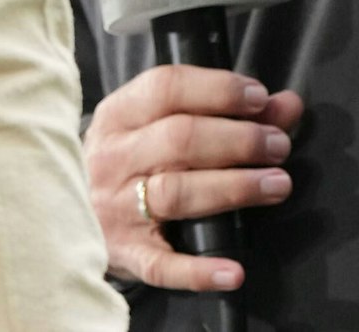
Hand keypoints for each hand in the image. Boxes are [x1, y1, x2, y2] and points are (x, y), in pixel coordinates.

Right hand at [84, 64, 303, 291]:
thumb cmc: (132, 157)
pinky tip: (233, 271)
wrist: (71, 211)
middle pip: (179, 139)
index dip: (218, 90)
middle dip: (239, 139)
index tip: (259, 99)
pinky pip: (162, 264)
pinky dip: (198, 270)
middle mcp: (113, 158)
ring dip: (234, 187)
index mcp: (119, 114)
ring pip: (177, 193)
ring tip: (277, 184)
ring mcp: (116, 208)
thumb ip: (227, 109)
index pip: (167, 88)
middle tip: (278, 145)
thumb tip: (287, 104)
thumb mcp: (161, 121)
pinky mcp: (126, 254)